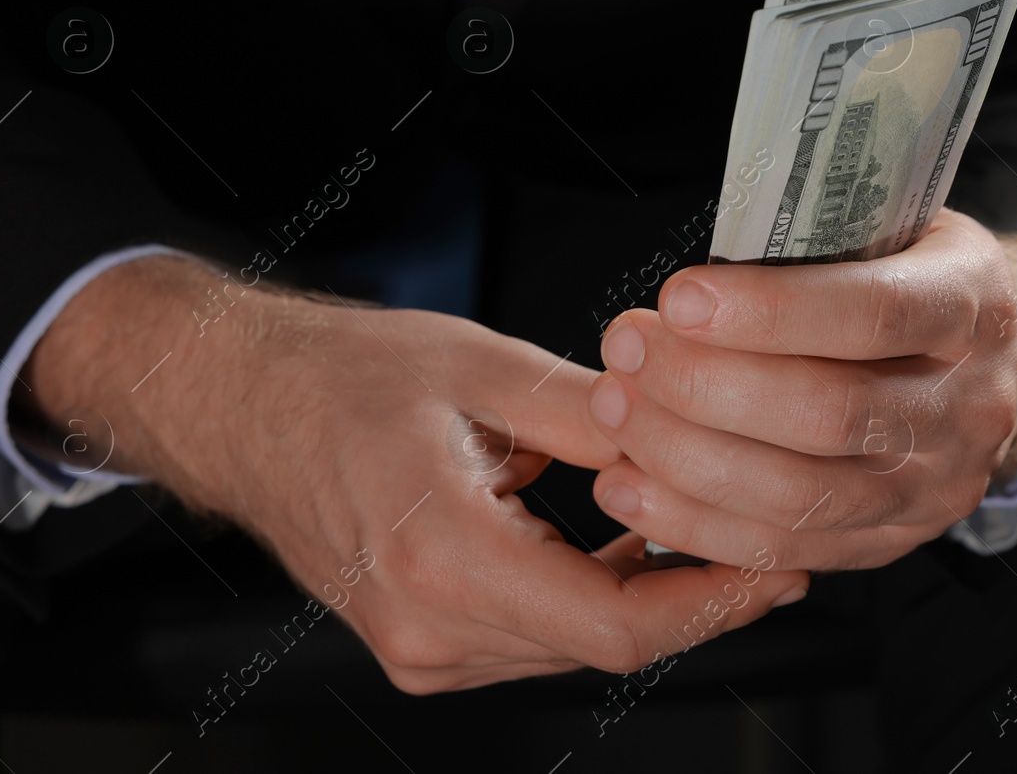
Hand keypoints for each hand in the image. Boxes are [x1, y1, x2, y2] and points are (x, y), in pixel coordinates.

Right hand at [24, 256, 808, 692]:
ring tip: (698, 517)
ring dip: (644, 592)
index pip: (617, 626)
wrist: (240, 405)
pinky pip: (534, 635)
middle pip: (606, 642)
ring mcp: (418, 645)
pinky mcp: (418, 643)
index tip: (776, 567)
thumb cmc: (338, 377)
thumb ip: (591, 413)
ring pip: (574, 644)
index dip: (714, 603)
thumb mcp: (481, 370)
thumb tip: (687, 432)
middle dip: (693, 592)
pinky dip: (590, 594)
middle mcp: (427, 625)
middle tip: (764, 528)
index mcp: (444, 555)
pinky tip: (623, 535)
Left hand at [586, 209, 1016, 571]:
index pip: (874, 315)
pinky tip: (628, 488)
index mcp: (974, 308)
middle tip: (628, 352)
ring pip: (801, 495)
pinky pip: (786, 549)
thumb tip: (690, 289)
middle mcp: (968, 407)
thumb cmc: (907, 273)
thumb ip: (809, 247)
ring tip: (614, 412)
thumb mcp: (886, 227)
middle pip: (830, 415)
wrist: (986, 357)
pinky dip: (695, 524)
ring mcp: (936, 487)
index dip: (771, 312)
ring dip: (687, 459)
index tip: (678, 298)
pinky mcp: (893, 541)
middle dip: (708, 387)